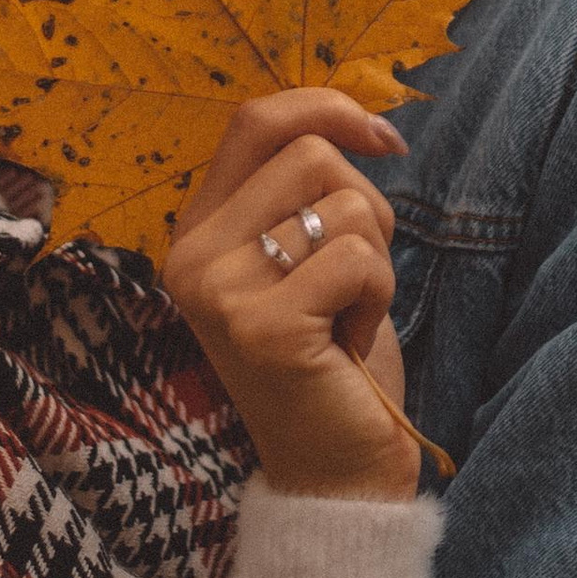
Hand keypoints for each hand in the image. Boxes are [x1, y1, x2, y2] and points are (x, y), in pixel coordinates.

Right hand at [163, 89, 420, 502]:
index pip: (254, 121)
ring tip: (347, 316)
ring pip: (342, 203)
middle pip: (312, 154)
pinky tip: (351, 342)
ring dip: (376, 257)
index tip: (384, 140)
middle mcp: (192, 258)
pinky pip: (357, 256)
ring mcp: (219, 293)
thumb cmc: (333, 356)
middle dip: (365, 208)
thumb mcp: (308, 257)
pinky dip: (378, 294)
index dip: (327, 107)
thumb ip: (304, 190)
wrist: (336, 469)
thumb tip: (360, 118)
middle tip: (351, 283)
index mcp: (198, 232)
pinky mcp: (262, 327)